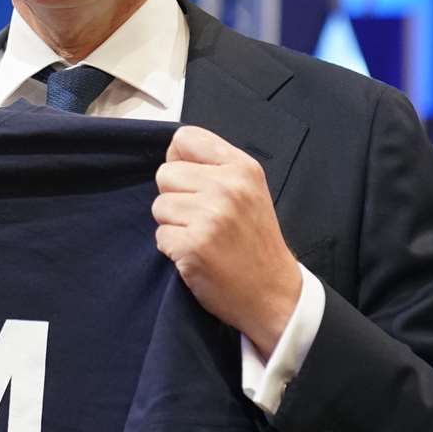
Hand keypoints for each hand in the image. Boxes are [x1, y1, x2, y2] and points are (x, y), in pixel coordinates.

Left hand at [152, 125, 302, 356]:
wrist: (273, 293)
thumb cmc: (256, 241)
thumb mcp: (249, 191)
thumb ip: (215, 168)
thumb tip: (172, 156)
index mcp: (242, 167)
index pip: (185, 138)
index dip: (179, 160)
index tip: (192, 182)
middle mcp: (227, 187)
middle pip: (165, 173)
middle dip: (175, 197)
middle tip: (201, 218)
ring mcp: (210, 216)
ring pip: (158, 206)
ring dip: (173, 225)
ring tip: (201, 237)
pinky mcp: (193, 246)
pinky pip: (160, 236)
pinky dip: (173, 249)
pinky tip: (197, 255)